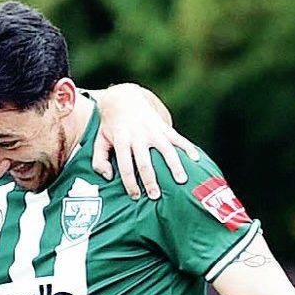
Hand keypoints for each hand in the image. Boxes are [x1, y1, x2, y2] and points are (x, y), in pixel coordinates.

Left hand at [90, 84, 198, 199]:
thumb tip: (109, 177)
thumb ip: (99, 160)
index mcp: (121, 140)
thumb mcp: (99, 140)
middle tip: (155, 195)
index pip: (125, 165)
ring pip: (165, 149)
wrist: (123, 99)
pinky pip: (177, 138)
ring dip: (174, 165)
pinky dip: (187, 148)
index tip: (135, 196)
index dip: (130, 182)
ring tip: (182, 180)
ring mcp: (153, 130)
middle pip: (145, 161)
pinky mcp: (163, 126)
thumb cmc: (111, 126)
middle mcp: (138, 135)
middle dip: (150, 179)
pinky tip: (196, 159)